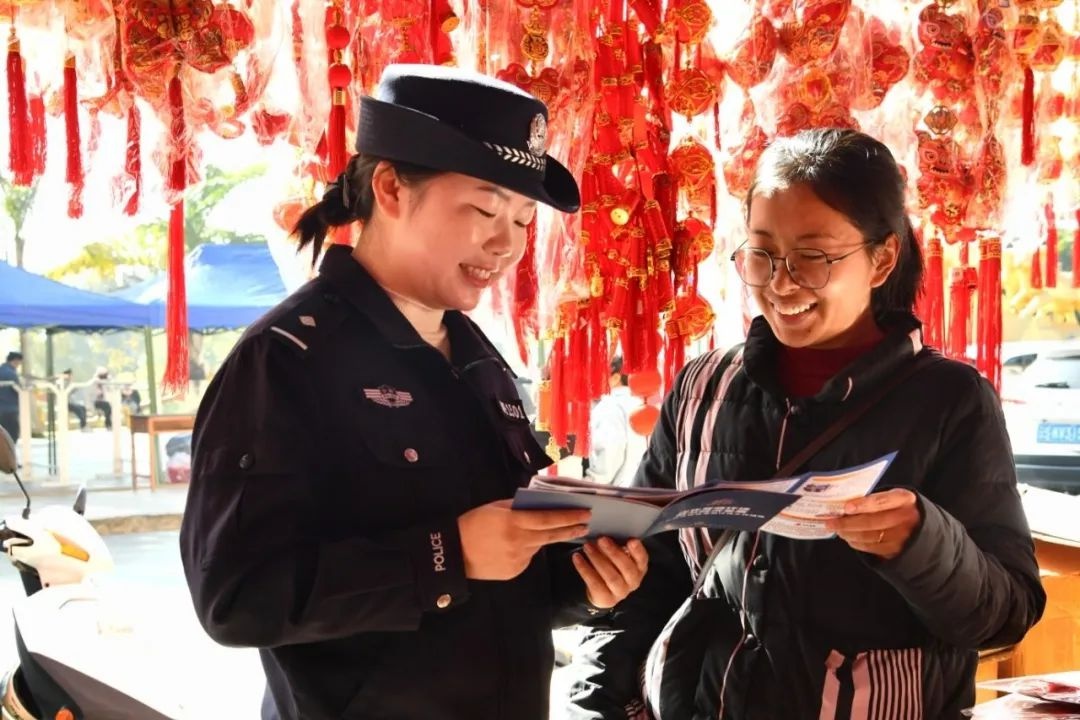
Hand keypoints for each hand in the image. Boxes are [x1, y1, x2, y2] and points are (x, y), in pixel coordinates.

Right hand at [458, 500, 589, 580]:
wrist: (453, 553)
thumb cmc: (473, 524)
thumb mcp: (495, 508)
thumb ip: (518, 507)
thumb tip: (539, 505)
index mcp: (514, 522)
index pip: (549, 519)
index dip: (569, 516)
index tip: (585, 513)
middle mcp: (520, 542)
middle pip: (552, 535)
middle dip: (571, 529)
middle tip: (586, 525)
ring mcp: (518, 559)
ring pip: (539, 546)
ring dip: (544, 538)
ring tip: (539, 531)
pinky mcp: (515, 571)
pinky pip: (527, 558)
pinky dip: (526, 550)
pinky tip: (513, 547)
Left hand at [572, 537, 648, 608]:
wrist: (602, 592)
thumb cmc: (612, 567)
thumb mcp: (617, 556)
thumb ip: (617, 546)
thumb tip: (607, 532)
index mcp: (639, 568)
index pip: (642, 559)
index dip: (638, 550)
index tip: (631, 540)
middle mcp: (633, 581)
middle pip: (626, 568)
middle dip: (614, 552)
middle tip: (601, 539)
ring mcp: (621, 592)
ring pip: (611, 576)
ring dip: (598, 559)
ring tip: (587, 547)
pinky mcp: (606, 599)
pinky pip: (595, 583)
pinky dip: (585, 569)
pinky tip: (577, 558)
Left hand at [825, 489, 920, 558]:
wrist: (923, 526)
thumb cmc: (899, 507)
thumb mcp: (893, 497)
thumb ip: (874, 499)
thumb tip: (844, 505)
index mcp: (904, 499)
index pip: (881, 502)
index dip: (863, 505)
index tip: (846, 508)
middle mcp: (905, 518)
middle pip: (871, 522)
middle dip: (847, 523)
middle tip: (830, 522)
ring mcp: (902, 537)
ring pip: (868, 536)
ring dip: (848, 533)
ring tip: (836, 529)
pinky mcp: (896, 551)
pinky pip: (871, 547)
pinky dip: (856, 542)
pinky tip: (848, 537)